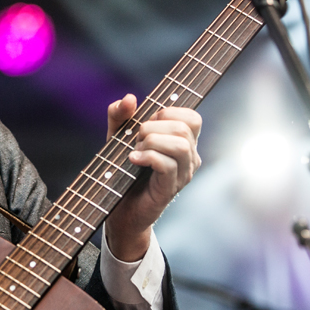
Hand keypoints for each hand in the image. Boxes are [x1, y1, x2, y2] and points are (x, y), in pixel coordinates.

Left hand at [103, 94, 201, 261]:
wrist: (118, 210)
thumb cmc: (122, 172)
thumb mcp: (116, 136)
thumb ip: (120, 115)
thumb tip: (130, 98)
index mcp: (183, 143)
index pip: (193, 118)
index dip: (169, 112)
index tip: (147, 122)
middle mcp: (189, 158)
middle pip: (185, 128)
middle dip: (154, 126)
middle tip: (136, 138)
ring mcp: (182, 175)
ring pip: (180, 145)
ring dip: (152, 142)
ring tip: (136, 150)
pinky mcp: (170, 189)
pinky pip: (167, 165)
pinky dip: (147, 156)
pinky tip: (133, 159)